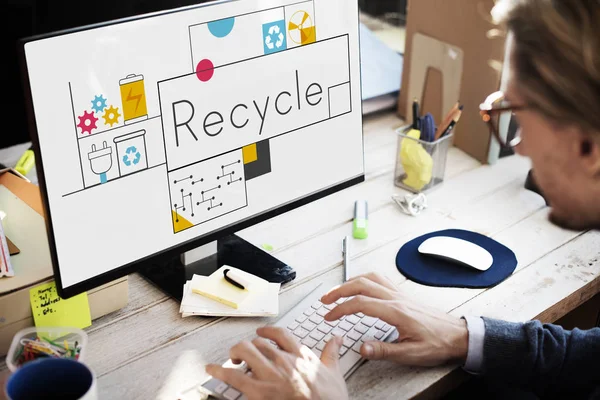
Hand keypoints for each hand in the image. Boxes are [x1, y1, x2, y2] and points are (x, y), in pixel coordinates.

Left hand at [206, 326, 347, 399]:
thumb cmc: (329, 399)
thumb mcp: (334, 373)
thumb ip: (331, 353)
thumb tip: (336, 339)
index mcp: (300, 355)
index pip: (279, 334)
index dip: (267, 331)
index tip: (261, 333)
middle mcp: (283, 360)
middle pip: (258, 342)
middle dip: (249, 346)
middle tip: (245, 353)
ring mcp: (270, 375)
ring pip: (245, 351)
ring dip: (235, 353)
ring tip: (232, 359)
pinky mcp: (259, 391)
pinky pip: (233, 376)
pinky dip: (219, 371)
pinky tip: (211, 369)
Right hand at [320, 272, 467, 366]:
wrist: (458, 335)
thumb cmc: (438, 343)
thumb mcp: (411, 354)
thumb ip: (384, 350)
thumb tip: (362, 348)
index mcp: (395, 311)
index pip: (360, 303)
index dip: (341, 309)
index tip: (329, 316)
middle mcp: (396, 298)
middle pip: (361, 284)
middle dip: (339, 290)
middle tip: (325, 300)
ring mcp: (399, 294)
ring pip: (370, 278)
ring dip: (350, 282)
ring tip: (337, 291)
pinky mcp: (403, 294)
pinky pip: (380, 279)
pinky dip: (364, 279)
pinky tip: (360, 285)